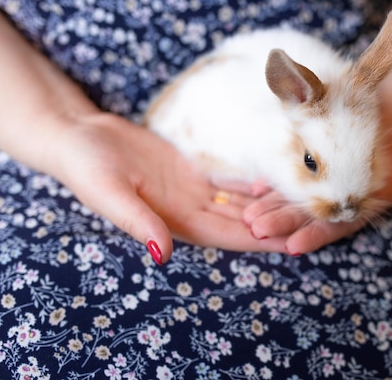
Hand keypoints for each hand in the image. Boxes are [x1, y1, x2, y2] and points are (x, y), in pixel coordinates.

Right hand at [51, 112, 287, 263]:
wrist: (80, 137)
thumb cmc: (87, 166)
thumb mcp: (109, 192)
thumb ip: (137, 221)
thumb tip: (162, 254)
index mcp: (173, 222)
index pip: (227, 236)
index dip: (259, 241)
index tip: (292, 242)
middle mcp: (189, 211)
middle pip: (241, 222)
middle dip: (274, 225)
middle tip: (311, 223)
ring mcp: (191, 192)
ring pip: (238, 203)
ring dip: (267, 206)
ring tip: (302, 204)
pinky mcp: (190, 172)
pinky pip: (226, 181)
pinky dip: (250, 184)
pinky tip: (275, 179)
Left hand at [242, 116, 391, 254]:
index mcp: (366, 203)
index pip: (338, 225)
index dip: (317, 236)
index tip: (292, 247)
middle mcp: (344, 196)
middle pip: (309, 214)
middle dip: (283, 223)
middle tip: (256, 230)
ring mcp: (330, 179)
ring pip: (297, 197)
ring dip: (273, 206)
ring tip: (248, 216)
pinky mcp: (319, 160)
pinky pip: (294, 173)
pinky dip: (276, 181)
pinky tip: (255, 187)